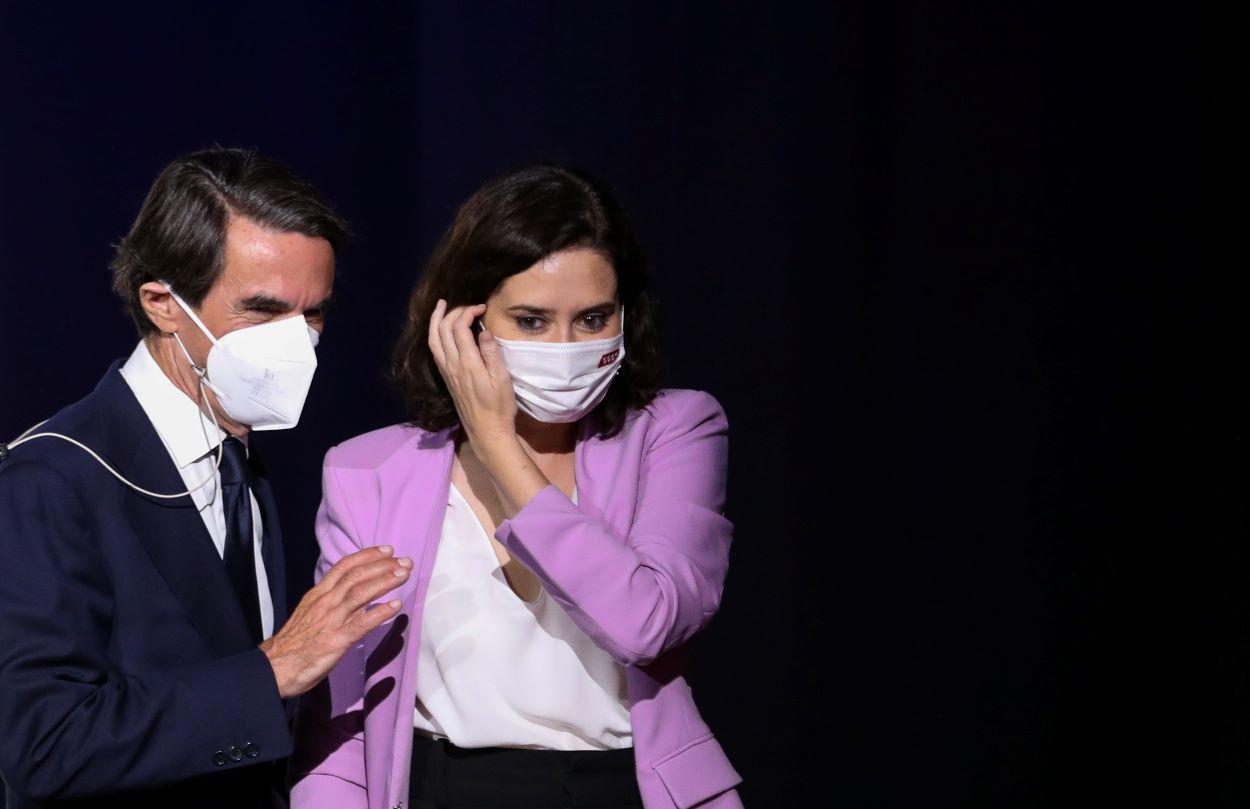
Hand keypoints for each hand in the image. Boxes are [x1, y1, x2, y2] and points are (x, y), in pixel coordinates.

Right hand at [260, 545, 410, 697]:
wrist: (274, 668)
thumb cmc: (293, 643)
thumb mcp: (309, 612)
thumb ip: (329, 602)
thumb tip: (353, 595)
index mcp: (318, 594)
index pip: (344, 567)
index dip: (367, 556)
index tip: (387, 550)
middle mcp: (325, 602)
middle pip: (356, 576)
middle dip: (382, 566)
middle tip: (404, 561)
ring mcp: (331, 620)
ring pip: (361, 593)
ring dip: (385, 581)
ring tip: (404, 574)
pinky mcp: (337, 640)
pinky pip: (362, 623)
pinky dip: (380, 613)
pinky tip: (395, 606)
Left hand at [428, 299, 516, 449]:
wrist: (487, 431)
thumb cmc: (499, 406)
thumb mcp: (502, 378)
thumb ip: (491, 352)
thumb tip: (483, 330)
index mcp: (467, 362)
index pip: (459, 327)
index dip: (468, 312)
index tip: (482, 308)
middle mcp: (452, 365)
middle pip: (443, 330)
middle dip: (453, 312)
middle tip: (468, 306)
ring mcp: (447, 372)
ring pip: (434, 340)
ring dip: (436, 320)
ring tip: (441, 306)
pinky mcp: (446, 378)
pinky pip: (435, 350)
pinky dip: (435, 335)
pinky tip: (441, 331)